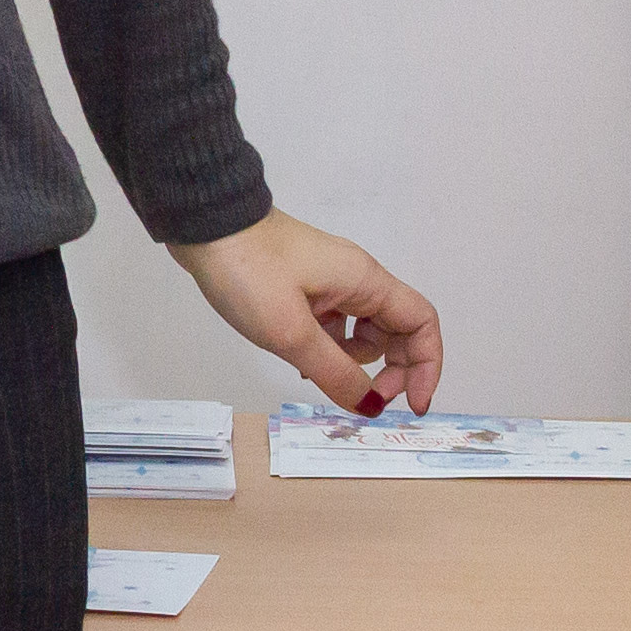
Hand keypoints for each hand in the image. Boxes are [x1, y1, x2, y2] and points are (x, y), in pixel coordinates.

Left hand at [170, 210, 445, 412]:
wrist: (203, 224)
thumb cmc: (248, 270)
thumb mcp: (292, 333)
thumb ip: (335, 373)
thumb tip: (370, 405)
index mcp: (365, 281)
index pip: (422, 323)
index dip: (426, 367)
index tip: (412, 405)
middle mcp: (355, 278)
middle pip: (396, 330)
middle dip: (390, 369)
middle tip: (364, 399)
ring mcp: (328, 280)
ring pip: (361, 330)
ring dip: (350, 360)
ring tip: (315, 373)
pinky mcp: (303, 285)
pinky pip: (331, 323)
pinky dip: (325, 347)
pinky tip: (300, 361)